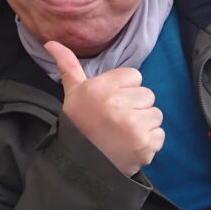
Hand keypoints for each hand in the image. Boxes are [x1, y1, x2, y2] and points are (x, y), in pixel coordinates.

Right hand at [44, 41, 163, 176]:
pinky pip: (159, 135)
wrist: (79, 167)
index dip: (125, 90)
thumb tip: (51, 42)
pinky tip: (130, 147)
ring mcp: (132, 125)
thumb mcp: (72, 94)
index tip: (111, 105)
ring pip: (155, 114)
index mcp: (100, 88)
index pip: (135, 76)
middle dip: (135, 108)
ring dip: (143, 125)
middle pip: (147, 95)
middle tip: (116, 123)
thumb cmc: (78, 126)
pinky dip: (148, 143)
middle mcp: (117, 104)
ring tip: (123, 135)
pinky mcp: (144, 144)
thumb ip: (68, 66)